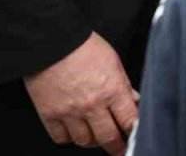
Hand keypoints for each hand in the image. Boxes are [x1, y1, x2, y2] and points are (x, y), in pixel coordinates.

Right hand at [23, 32, 138, 154]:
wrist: (52, 41)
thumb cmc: (83, 46)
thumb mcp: (113, 61)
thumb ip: (123, 84)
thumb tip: (133, 100)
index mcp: (112, 89)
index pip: (129, 121)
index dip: (134, 132)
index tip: (135, 137)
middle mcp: (92, 105)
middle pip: (108, 137)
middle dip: (116, 146)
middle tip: (119, 149)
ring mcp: (70, 112)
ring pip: (84, 141)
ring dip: (93, 141)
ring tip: (96, 136)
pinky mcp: (49, 114)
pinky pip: (61, 138)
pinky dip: (69, 138)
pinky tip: (74, 131)